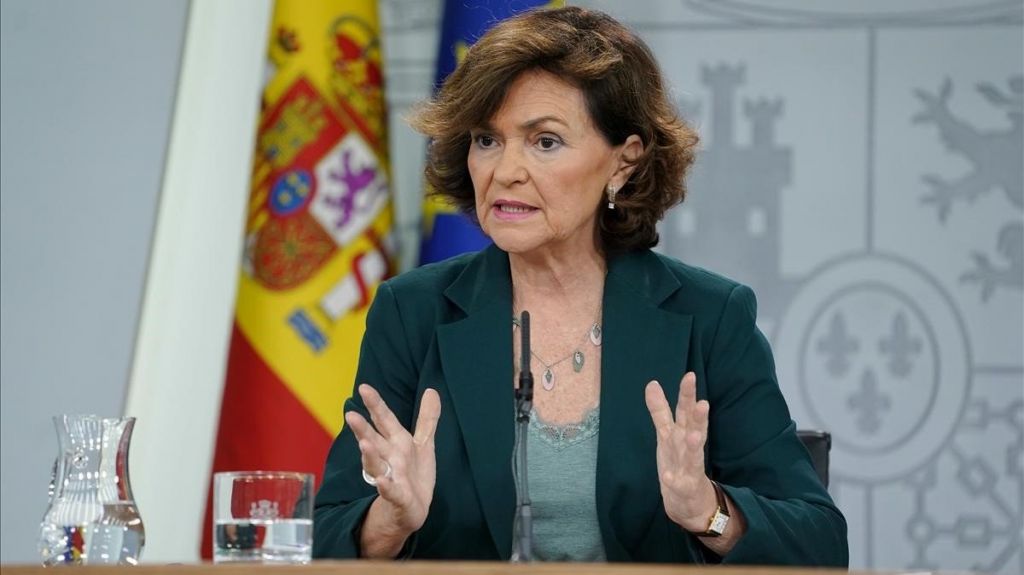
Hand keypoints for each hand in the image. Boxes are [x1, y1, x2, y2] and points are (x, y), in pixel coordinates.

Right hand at [345, 384, 440, 536]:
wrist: (410, 510)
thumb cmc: (413, 474)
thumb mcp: (423, 444)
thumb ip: (427, 418)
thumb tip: (432, 389)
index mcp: (396, 442)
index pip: (384, 420)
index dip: (375, 405)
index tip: (364, 388)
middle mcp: (389, 458)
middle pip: (374, 440)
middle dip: (363, 429)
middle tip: (350, 414)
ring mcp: (390, 477)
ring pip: (376, 465)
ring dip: (370, 455)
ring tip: (363, 443)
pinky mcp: (397, 497)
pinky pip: (391, 491)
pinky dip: (386, 487)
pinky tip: (382, 482)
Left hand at [645, 372, 717, 532]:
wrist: (688, 500)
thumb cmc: (678, 461)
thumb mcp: (667, 433)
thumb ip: (660, 409)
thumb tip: (652, 382)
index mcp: (683, 433)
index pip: (685, 411)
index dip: (686, 394)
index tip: (689, 376)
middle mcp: (689, 447)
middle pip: (694, 429)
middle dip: (698, 417)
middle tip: (702, 402)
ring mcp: (689, 468)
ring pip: (693, 455)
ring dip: (694, 445)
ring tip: (693, 435)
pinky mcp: (685, 487)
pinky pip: (679, 484)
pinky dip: (675, 480)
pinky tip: (669, 478)